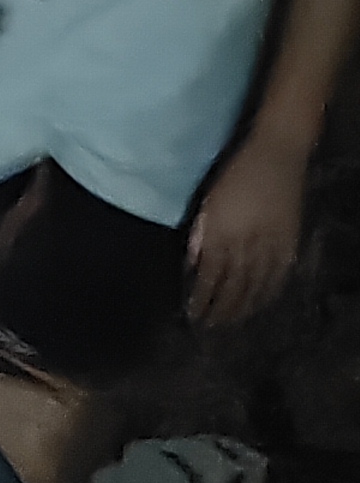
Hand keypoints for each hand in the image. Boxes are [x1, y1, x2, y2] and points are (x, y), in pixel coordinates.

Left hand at [186, 131, 309, 323]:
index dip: (201, 299)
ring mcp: (271, 244)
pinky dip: (268, 291)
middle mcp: (247, 244)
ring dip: (242, 307)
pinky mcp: (290, 240)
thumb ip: (201, 235)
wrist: (278, 155)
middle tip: (209, 327)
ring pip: (256, 285)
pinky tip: (261, 302)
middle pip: (233, 287)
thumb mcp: (210, 202)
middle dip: (219, 310)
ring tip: (231, 322)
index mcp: (223, 233)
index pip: (209, 277)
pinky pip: (279, 273)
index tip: (192, 313)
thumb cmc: (236, 174)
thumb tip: (193, 265)